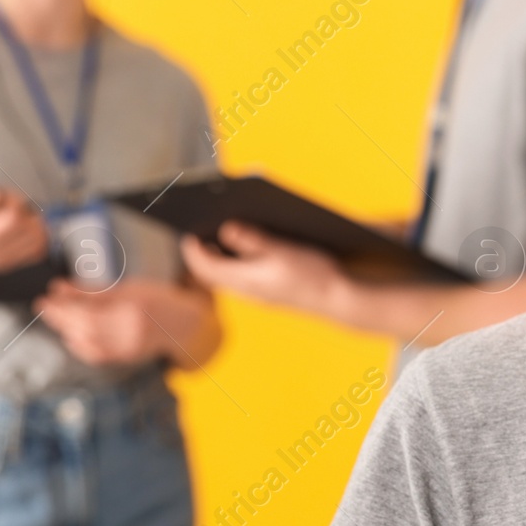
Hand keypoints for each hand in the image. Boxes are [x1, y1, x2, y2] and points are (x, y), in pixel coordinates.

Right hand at [0, 185, 48, 276]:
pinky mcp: (10, 264)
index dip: (13, 201)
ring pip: (38, 239)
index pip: (13, 218)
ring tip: (17, 216)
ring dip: (34, 222)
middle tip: (10, 205)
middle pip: (30, 227)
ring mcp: (2, 262)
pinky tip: (22, 229)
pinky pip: (38, 252)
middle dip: (25, 210)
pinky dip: (37, 236)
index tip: (3, 198)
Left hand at [34, 277, 217, 366]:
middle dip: (60, 316)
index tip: (47, 295)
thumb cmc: (155, 298)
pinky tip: (70, 334)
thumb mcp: (128, 287)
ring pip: (85, 341)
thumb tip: (59, 287)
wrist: (181, 324)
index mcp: (133, 307)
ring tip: (55, 316)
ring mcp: (127, 347)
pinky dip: (77, 344)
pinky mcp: (123, 358)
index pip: (89, 307)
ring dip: (65, 329)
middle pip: (84, 325)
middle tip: (43, 305)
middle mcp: (130, 330)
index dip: (64, 303)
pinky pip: (92, 354)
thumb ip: (93, 290)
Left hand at [179, 221, 345, 315]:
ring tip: (223, 232)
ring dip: (223, 256)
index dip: (193, 250)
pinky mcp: (270, 291)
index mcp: (244, 280)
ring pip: (229, 274)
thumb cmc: (312, 274)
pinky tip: (250, 247)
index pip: (204, 268)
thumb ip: (252, 240)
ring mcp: (259, 292)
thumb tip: (226, 229)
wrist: (338, 298)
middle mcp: (247, 290)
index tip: (187, 232)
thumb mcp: (281, 250)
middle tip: (202, 228)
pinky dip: (239, 261)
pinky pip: (244, 276)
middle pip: (213, 272)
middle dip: (205, 251)